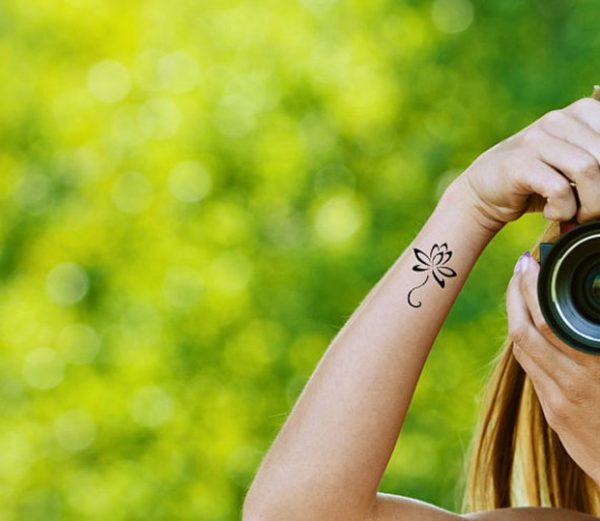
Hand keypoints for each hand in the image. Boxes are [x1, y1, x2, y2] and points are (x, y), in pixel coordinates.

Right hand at [452, 96, 599, 233]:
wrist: (484, 191)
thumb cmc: (537, 182)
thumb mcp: (575, 165)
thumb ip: (598, 163)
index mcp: (581, 113)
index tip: (598, 192)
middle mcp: (559, 119)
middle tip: (591, 212)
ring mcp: (536, 139)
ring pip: (588, 169)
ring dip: (589, 205)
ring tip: (574, 215)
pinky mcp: (519, 163)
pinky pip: (559, 188)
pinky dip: (562, 210)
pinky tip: (552, 213)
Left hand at [507, 251, 599, 486]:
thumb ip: (597, 333)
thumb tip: (595, 302)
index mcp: (595, 366)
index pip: (549, 322)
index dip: (532, 289)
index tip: (529, 262)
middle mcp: (572, 382)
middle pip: (524, 331)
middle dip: (516, 294)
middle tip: (520, 267)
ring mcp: (558, 400)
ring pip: (522, 349)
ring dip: (516, 314)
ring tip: (520, 288)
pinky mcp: (553, 413)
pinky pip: (531, 369)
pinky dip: (525, 341)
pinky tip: (529, 323)